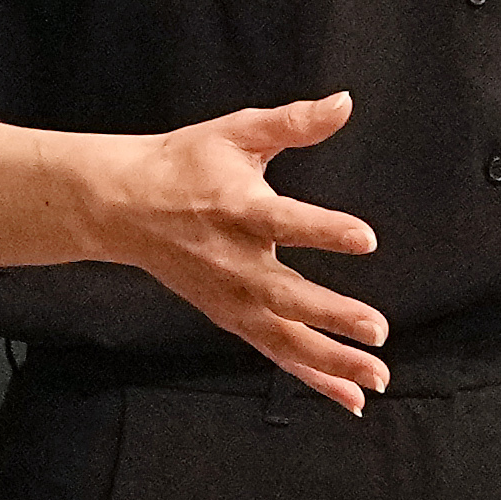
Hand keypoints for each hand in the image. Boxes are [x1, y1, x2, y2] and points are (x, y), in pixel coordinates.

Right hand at [67, 93, 388, 413]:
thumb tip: (346, 101)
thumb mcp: (236, 132)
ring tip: (377, 379)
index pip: (286, 222)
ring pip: (284, 338)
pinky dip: (312, 377)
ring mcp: (230, 297)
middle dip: (332, 315)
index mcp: (238, 209)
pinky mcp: (229, 317)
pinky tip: (351, 398)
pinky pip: (275, 353)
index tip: (367, 238)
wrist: (122, 205)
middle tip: (378, 330)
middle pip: (286, 296)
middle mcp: (235, 262)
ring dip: (331, 362)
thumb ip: (294, 122)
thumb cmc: (185, 163)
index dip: (326, 230)